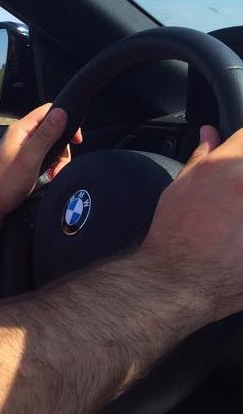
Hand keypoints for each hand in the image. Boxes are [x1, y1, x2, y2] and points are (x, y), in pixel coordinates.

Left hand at [0, 104, 81, 224]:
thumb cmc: (4, 182)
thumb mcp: (30, 157)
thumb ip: (46, 135)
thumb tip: (61, 112)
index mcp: (22, 130)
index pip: (49, 111)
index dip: (66, 120)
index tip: (75, 139)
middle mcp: (23, 138)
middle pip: (54, 132)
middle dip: (62, 150)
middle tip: (58, 167)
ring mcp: (24, 151)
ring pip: (52, 149)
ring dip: (57, 163)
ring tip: (51, 177)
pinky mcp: (26, 164)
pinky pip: (45, 162)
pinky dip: (50, 171)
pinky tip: (47, 181)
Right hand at [142, 125, 242, 320]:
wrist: (182, 279)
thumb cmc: (177, 233)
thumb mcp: (181, 187)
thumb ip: (202, 155)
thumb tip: (211, 133)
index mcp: (232, 165)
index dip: (239, 148)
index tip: (234, 160)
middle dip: (241, 181)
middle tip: (230, 201)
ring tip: (233, 221)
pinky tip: (237, 237)